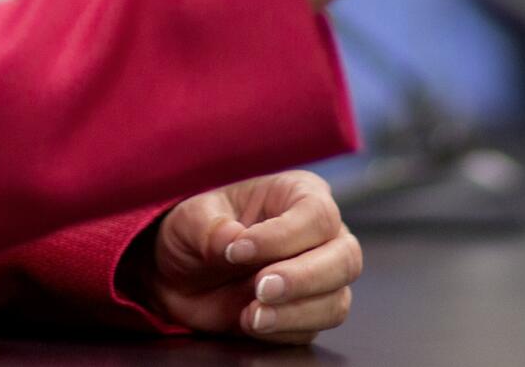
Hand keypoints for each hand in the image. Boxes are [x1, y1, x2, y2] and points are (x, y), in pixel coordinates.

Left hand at [137, 170, 360, 344]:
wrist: (180, 276)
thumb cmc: (195, 232)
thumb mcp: (191, 219)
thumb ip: (210, 228)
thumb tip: (233, 240)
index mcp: (298, 194)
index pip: (316, 214)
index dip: (284, 236)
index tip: (239, 251)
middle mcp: (320, 235)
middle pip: (344, 258)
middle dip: (303, 278)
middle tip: (260, 289)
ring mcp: (319, 278)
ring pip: (335, 300)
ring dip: (295, 313)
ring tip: (251, 315)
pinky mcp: (308, 314)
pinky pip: (311, 330)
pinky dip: (282, 331)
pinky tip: (250, 323)